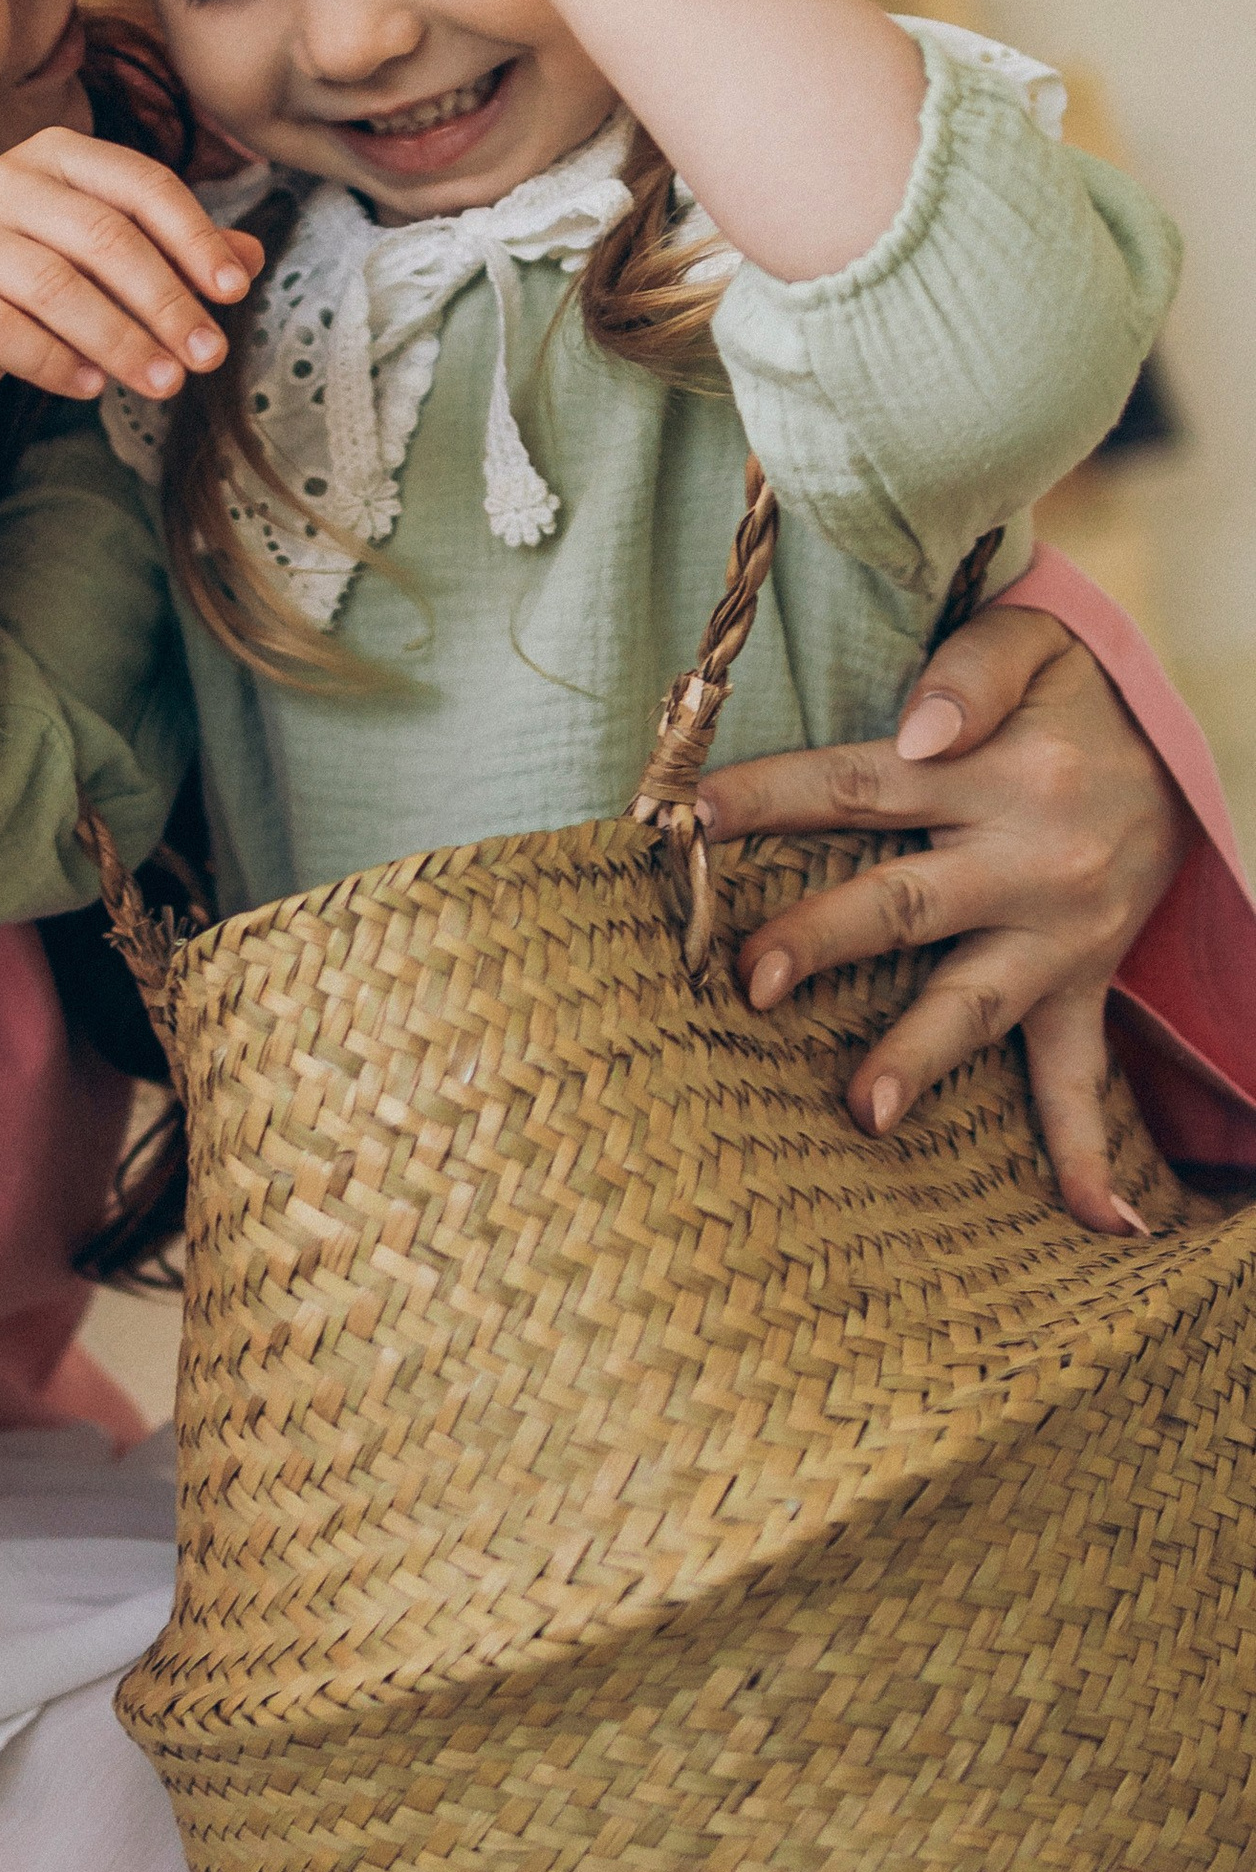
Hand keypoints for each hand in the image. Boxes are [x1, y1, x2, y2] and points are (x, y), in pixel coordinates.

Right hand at [0, 127, 261, 410]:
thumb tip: (251, 256)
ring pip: (54, 286)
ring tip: (165, 385)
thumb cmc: (33, 281)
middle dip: (166, 302)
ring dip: (120, 341)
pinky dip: (52, 361)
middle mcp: (1, 178)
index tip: (236, 292)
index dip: (195, 237)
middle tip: (209, 359)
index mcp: (57, 154)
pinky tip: (91, 389)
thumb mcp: (104, 260)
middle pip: (105, 237)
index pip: (142, 184)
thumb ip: (173, 251)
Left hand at [704, 605, 1192, 1232]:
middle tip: (750, 978)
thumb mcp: (1035, 646)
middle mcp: (1026, 861)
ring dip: (920, 1058)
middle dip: (826, 938)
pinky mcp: (1084, 983)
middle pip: (905, 902)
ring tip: (863, 1113)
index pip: (855, 784)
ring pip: (978, 1002)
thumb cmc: (1072, 697)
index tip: (686, 819)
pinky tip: (1100, 1225)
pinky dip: (1088, 1150)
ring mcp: (1059, 936)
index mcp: (991, 773)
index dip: (768, 798)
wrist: (1186, 754)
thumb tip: (915, 727)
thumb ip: (967, 667)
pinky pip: (1085, 1073)